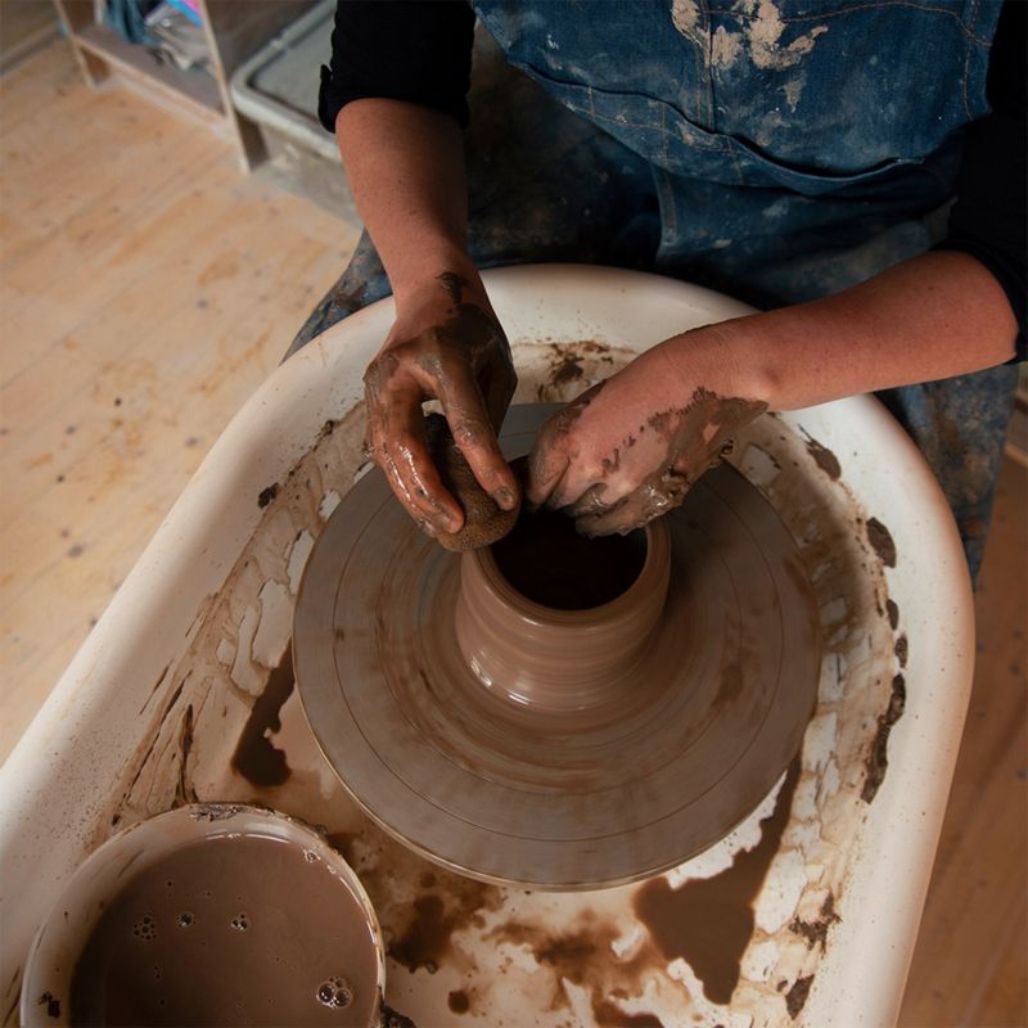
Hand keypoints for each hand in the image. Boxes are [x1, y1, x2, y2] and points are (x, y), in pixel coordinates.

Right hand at [363, 271, 518, 533]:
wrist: (429, 291)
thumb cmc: (472, 328)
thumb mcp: (496, 364)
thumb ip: (489, 415)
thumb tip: (484, 473)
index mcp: (441, 355)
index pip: (465, 423)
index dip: (486, 466)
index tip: (507, 499)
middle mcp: (399, 372)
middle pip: (406, 445)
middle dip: (430, 492)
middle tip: (456, 525)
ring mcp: (377, 385)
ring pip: (387, 454)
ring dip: (412, 495)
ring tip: (441, 525)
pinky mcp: (370, 399)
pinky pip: (385, 449)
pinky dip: (403, 480)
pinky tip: (424, 504)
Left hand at [527, 340, 765, 535]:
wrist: (701, 380)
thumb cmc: (648, 381)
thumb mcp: (592, 403)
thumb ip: (570, 437)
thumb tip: (554, 467)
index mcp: (570, 435)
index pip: (538, 482)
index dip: (534, 495)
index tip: (533, 501)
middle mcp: (592, 465)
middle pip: (560, 502)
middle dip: (557, 504)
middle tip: (556, 506)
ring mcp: (625, 485)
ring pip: (589, 517)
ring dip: (582, 517)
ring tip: (580, 517)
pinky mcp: (654, 496)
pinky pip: (622, 523)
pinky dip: (609, 525)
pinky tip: (605, 522)